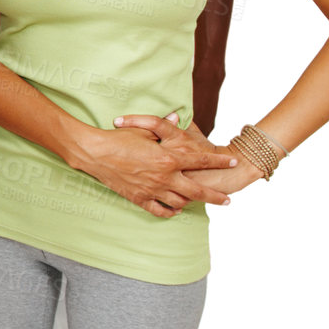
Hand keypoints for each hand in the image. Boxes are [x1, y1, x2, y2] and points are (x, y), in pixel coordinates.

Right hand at [72, 119, 238, 218]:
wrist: (95, 153)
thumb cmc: (118, 138)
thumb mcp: (143, 130)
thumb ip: (164, 128)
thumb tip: (177, 117)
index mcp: (168, 158)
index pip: (201, 161)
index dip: (219, 162)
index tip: (234, 163)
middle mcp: (164, 177)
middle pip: (197, 191)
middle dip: (215, 196)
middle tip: (227, 200)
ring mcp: (152, 189)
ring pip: (180, 202)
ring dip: (191, 203)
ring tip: (198, 202)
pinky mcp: (139, 197)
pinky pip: (159, 210)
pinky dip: (169, 212)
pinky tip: (176, 210)